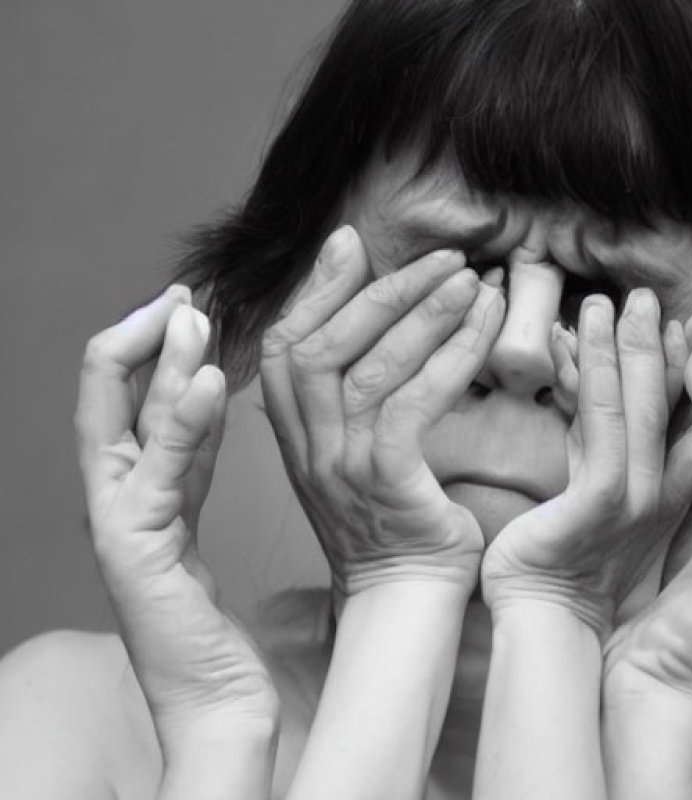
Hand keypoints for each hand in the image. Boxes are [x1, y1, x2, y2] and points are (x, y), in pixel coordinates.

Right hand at [76, 287, 277, 748]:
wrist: (212, 698)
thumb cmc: (205, 616)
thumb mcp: (196, 513)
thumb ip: (193, 456)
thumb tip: (207, 392)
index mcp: (131, 487)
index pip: (126, 396)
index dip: (155, 346)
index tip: (189, 303)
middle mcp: (112, 498)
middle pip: (107, 396)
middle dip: (144, 336)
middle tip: (185, 292)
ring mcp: (116, 524)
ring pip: (124, 421)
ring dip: (161, 362)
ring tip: (193, 313)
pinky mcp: (135, 551)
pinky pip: (161, 472)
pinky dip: (183, 420)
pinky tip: (210, 380)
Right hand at [259, 226, 505, 596]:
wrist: (408, 599)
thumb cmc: (401, 523)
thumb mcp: (361, 457)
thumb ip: (357, 401)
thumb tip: (386, 331)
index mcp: (299, 438)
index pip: (287, 348)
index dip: (316, 291)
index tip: (352, 244)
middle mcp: (309, 447)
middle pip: (320, 345)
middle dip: (381, 290)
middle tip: (442, 257)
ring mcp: (341, 466)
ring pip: (367, 366)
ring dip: (422, 312)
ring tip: (473, 279)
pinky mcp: (384, 481)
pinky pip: (411, 403)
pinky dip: (450, 356)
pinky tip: (486, 328)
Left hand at [480, 290, 691, 638]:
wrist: (540, 621)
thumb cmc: (556, 560)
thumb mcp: (583, 490)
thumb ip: (589, 439)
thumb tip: (582, 381)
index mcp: (664, 494)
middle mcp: (659, 492)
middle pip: (680, 406)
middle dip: (686, 347)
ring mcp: (634, 496)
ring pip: (642, 403)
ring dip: (637, 343)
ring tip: (633, 296)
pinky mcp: (600, 500)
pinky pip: (602, 418)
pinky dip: (597, 366)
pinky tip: (580, 325)